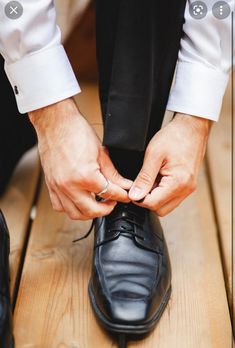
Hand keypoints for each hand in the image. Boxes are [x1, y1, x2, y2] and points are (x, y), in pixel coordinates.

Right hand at [29, 98, 131, 219]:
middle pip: (92, 210)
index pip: (109, 193)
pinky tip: (79, 201)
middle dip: (107, 209)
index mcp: (85, 176)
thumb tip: (124, 184)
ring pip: (75, 213)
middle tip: (113, 202)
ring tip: (98, 204)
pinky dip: (71, 208)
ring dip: (89, 212)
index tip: (126, 196)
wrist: (55, 122)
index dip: (121, 196)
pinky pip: (60, 206)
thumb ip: (113, 173)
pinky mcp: (51, 185)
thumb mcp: (101, 153)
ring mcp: (58, 187)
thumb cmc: (75, 132)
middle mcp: (69, 186)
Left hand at [128, 113, 210, 215]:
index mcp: (178, 183)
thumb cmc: (174, 137)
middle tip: (140, 184)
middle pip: (160, 209)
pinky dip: (162, 192)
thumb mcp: (153, 155)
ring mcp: (188, 189)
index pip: (153, 204)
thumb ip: (143, 178)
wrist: (192, 127)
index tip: (132, 188)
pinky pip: (172, 198)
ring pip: (166, 206)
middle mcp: (186, 189)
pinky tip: (157, 178)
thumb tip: (134, 196)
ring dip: (154, 197)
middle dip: (147, 200)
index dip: (138, 198)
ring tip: (150, 179)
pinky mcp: (188, 185)